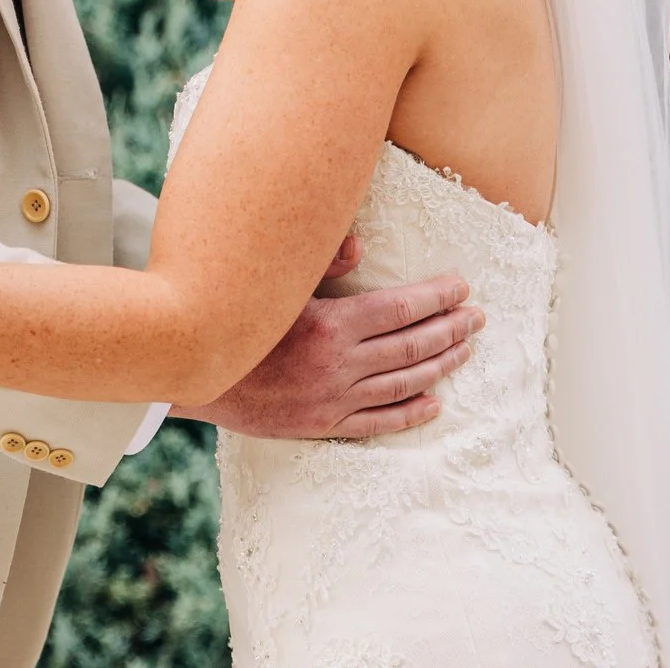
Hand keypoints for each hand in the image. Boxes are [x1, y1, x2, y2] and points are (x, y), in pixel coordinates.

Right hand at [176, 237, 482, 439]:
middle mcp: (340, 364)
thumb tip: (361, 246)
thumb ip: (319, 262)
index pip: (401, 309)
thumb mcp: (273, 283)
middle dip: (450, 329)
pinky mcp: (323, 423)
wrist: (191, 372)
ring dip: (440, 366)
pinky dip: (410, 413)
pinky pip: (377, 422)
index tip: (462, 287)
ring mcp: (334, 398)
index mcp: (331, 324)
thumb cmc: (234, 319)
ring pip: (403, 383)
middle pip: (411, 346)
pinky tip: (434, 403)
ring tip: (466, 350)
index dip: (437, 298)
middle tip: (478, 317)